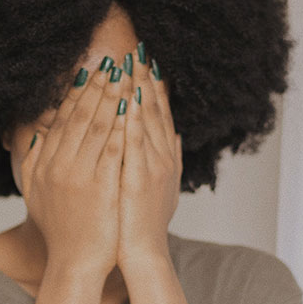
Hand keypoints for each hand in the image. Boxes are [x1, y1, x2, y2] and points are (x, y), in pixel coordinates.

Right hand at [20, 58, 132, 282]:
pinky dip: (122, 126)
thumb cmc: (60, 229)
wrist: (74, 263)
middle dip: (98, 86)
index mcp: (47, 163)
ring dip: (111, 97)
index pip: (63, 119)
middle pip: (80, 116)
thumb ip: (34, 162)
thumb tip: (38, 133)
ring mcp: (80, 175)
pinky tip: (132, 107)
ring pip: (97, 126)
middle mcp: (60, 165)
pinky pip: (113, 149)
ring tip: (124, 75)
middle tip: (112, 63)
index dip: (78, 93)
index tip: (90, 72)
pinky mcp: (101, 187)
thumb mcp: (36, 193)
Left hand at [117, 44, 181, 270]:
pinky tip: (128, 98)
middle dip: (145, 79)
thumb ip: (167, 159)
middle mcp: (162, 157)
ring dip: (139, 90)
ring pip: (146, 120)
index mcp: (164, 157)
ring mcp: (153, 166)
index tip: (145, 63)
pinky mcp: (140, 178)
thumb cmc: (142, 222)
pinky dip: (133, 119)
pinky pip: (135, 142)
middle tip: (139, 51)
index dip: (153, 87)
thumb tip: (174, 135)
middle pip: (154, 111)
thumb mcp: (160, 187)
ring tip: (132, 63)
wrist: (141, 252)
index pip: (158, 114)